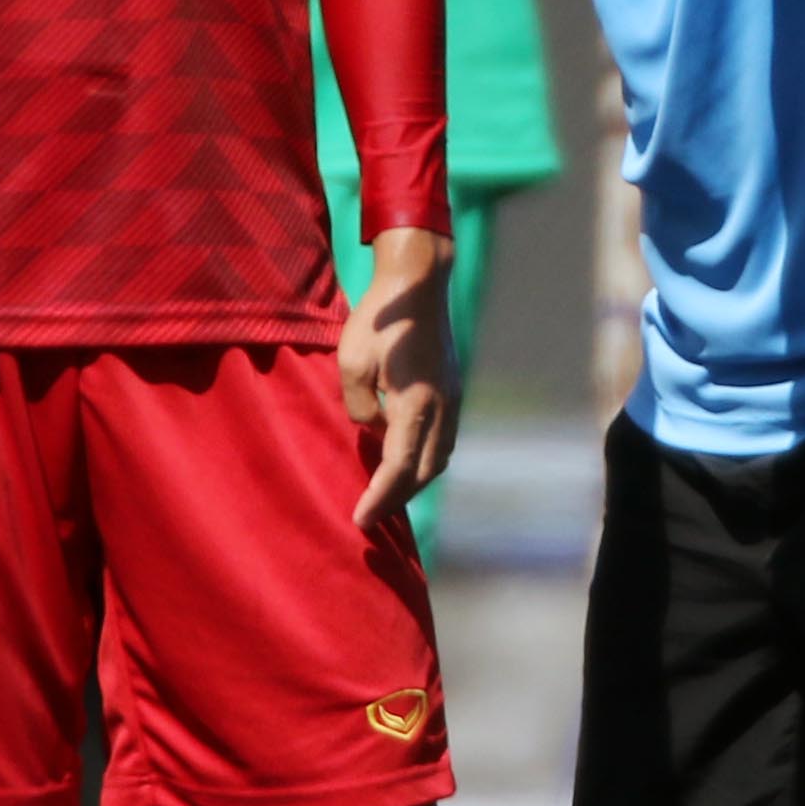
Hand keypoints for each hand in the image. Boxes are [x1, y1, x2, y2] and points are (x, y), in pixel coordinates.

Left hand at [338, 225, 459, 527]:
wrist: (418, 283)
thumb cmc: (378, 320)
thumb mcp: (352, 365)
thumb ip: (359, 409)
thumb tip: (373, 430)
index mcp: (416, 405)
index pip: (398, 468)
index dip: (379, 498)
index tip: (360, 521)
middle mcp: (442, 408)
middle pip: (424, 472)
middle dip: (397, 499)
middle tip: (370, 519)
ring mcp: (452, 399)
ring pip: (439, 458)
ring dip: (414, 482)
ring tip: (386, 497)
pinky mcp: (452, 389)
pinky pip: (442, 439)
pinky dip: (424, 460)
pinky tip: (404, 462)